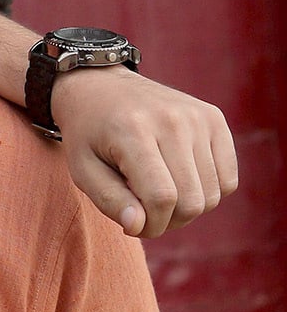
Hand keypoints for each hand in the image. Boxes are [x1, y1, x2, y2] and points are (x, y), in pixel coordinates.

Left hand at [52, 66, 237, 237]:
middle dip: (169, 220)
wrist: (100, 86)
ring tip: (158, 193)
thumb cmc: (88, 135)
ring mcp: (198, 117)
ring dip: (187, 208)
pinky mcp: (214, 119)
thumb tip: (139, 226)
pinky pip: (228, 179)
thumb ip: (109, 200)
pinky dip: (207, 191)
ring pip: (213, 195)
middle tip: (145, 211)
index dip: (151, 225)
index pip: (161, 197)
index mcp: (133, 131)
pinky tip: (178, 178)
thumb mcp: (83, 169)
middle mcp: (172, 120)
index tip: (134, 226)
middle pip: (192, 202)